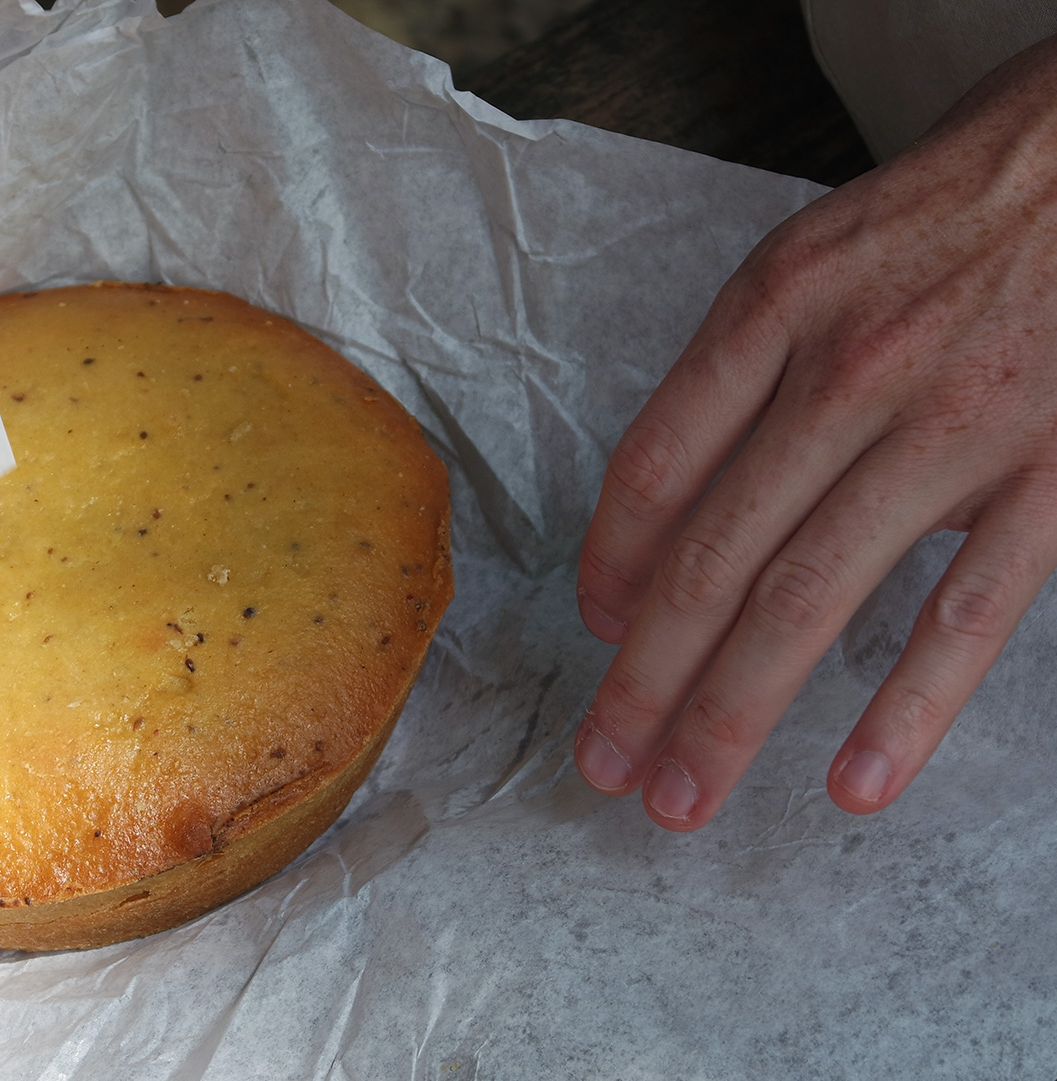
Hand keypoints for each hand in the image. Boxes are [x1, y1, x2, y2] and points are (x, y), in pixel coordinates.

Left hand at [573, 33, 1056, 829]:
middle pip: (711, 558)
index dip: (608, 563)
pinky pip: (968, 613)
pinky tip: (854, 786)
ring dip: (732, 713)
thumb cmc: (957, 207)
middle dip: (644, 680)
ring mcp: (954, 429)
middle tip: (605, 763)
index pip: (653, 466)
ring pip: (810, 600)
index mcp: (776, 309)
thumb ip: (740, 371)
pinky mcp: (1056, 471)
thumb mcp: (819, 252)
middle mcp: (849, 373)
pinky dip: (909, 710)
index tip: (594, 631)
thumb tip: (662, 506)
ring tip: (680, 797)